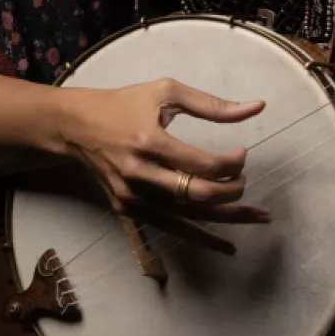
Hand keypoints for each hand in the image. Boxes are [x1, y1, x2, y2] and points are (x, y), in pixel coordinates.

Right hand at [49, 78, 271, 254]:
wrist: (76, 126)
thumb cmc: (124, 104)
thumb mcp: (166, 91)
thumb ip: (211, 104)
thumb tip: (257, 108)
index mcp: (150, 141)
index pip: (204, 165)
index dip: (232, 163)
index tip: (242, 154)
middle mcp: (140, 174)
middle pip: (199, 195)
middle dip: (233, 191)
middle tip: (245, 181)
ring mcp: (132, 196)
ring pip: (189, 218)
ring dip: (228, 219)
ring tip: (259, 218)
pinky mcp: (127, 209)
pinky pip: (171, 227)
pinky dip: (201, 237)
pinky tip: (226, 244)